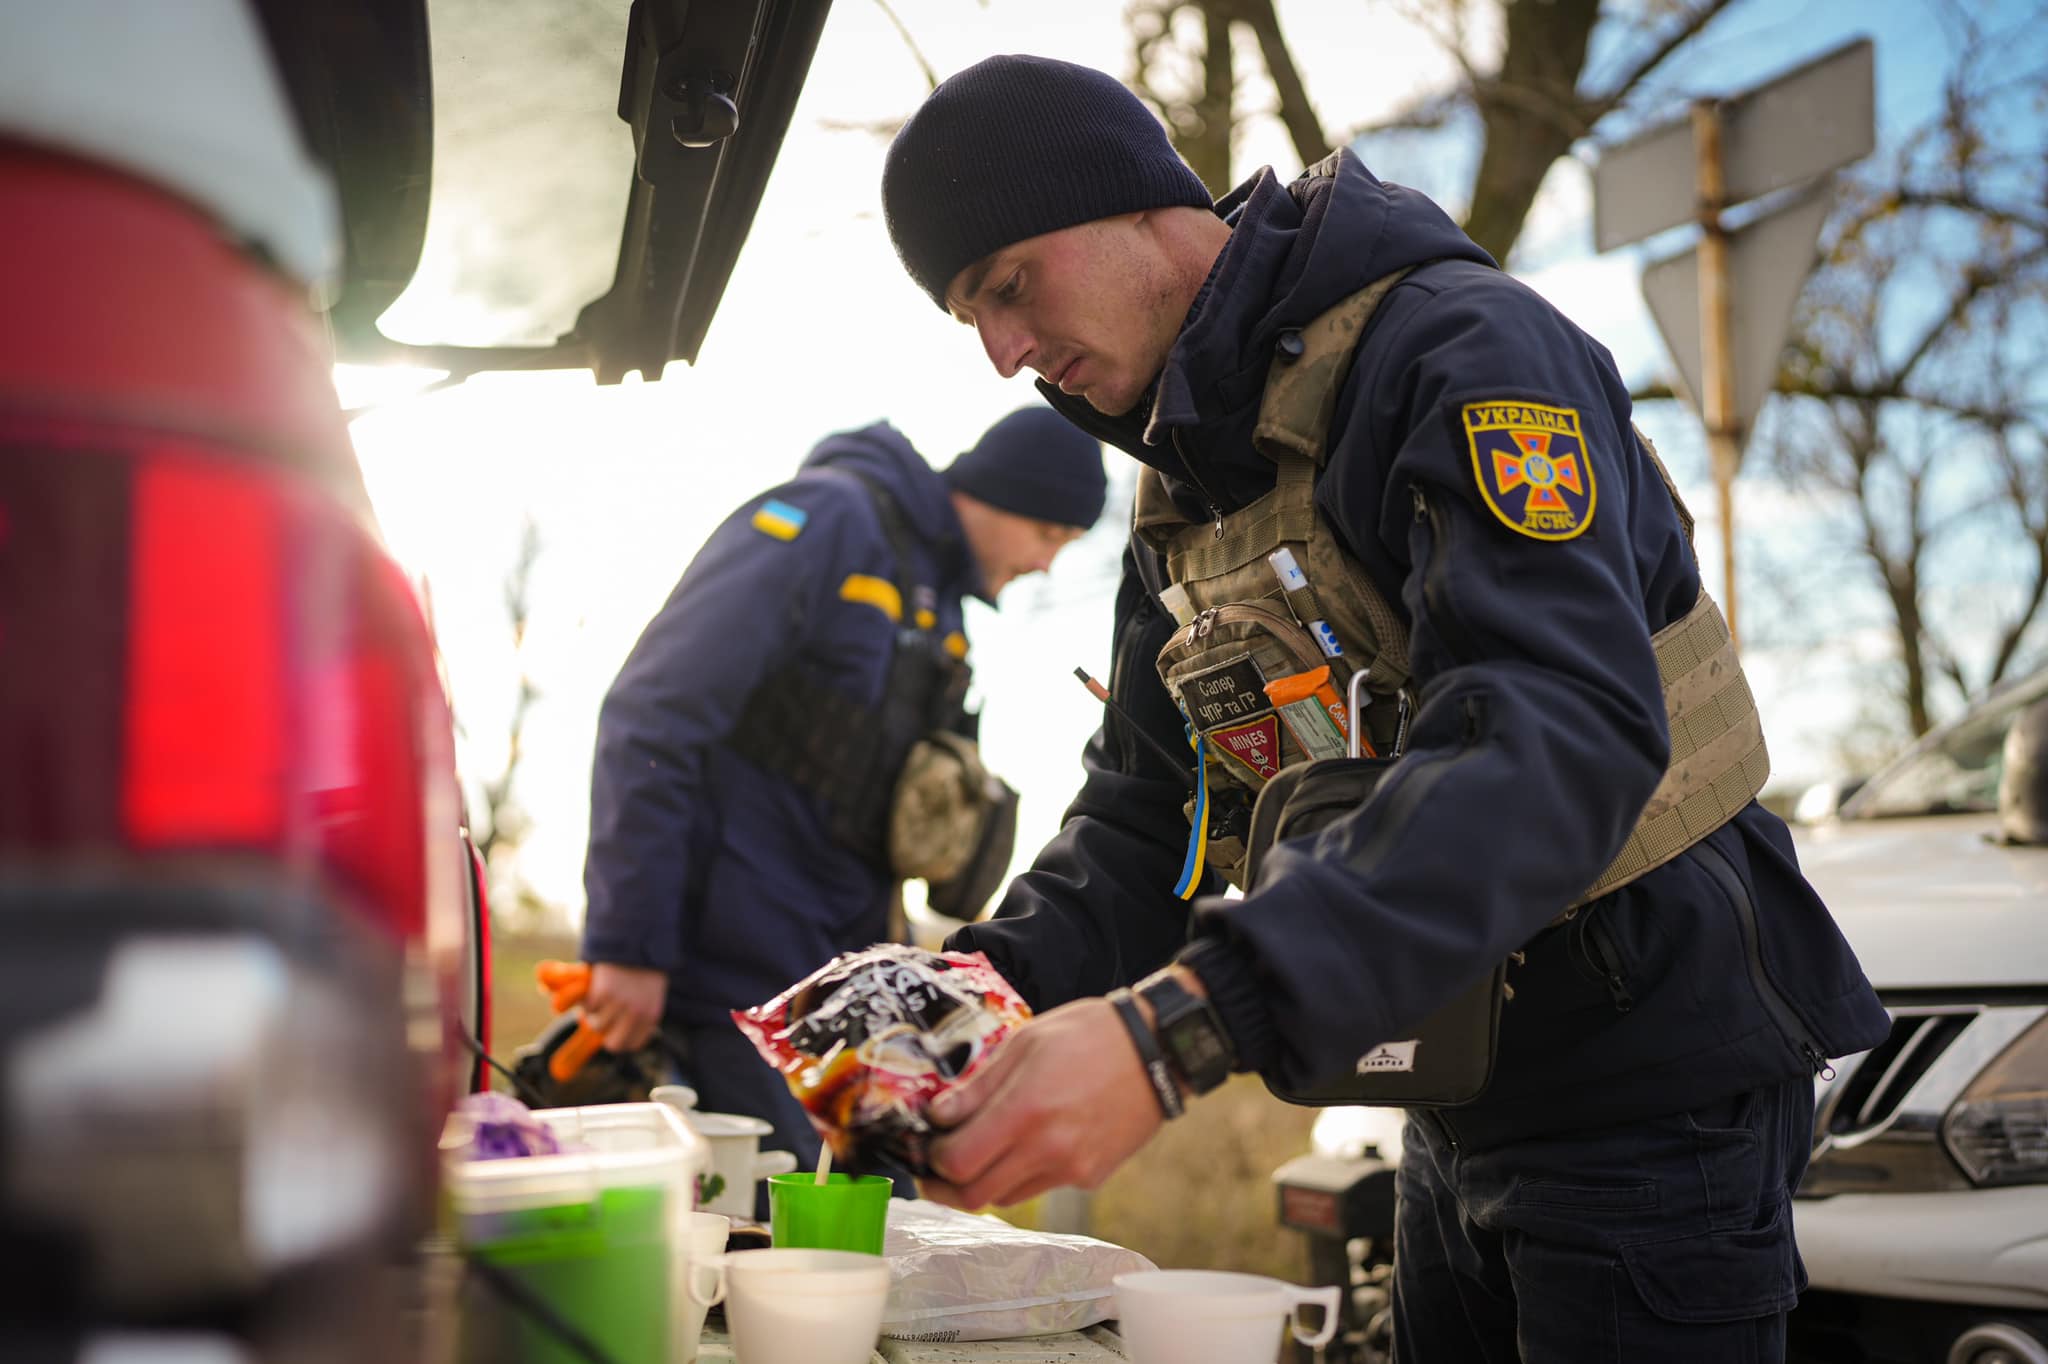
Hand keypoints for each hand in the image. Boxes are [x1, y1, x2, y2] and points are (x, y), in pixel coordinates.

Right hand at [581, 962, 667, 1051]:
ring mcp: (619, 1004)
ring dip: (593, 1014)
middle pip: (613, 1044)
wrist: (637, 935)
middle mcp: (636, 1012)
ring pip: (596, 1025)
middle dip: (604, 1033)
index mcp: (652, 1014)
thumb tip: (616, 1030)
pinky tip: (595, 986)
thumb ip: (639, 1011)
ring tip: (599, 997)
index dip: (620, 1039)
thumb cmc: (643, 963)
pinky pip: (588, 1007)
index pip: (633, 1044)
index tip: (613, 1031)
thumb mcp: (650, 991)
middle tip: (601, 1018)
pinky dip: (588, 999)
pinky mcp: (603, 992)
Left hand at [919, 996, 1167, 1209]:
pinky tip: (1028, 1142)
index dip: (931, 1159)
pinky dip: (1022, 1173)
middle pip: (975, 1195)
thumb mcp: (1026, 1042)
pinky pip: (1041, 1187)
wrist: (1159, 1050)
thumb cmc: (1090, 1034)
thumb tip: (937, 1116)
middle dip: (945, 1186)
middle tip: (935, 1167)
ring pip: (1006, 1197)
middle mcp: (1046, 1149)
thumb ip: (978, 1086)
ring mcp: (1071, 1168)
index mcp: (1024, 1110)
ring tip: (979, 1151)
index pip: (957, 1163)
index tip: (926, 1142)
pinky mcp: (1090, 1176)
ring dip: (983, 1180)